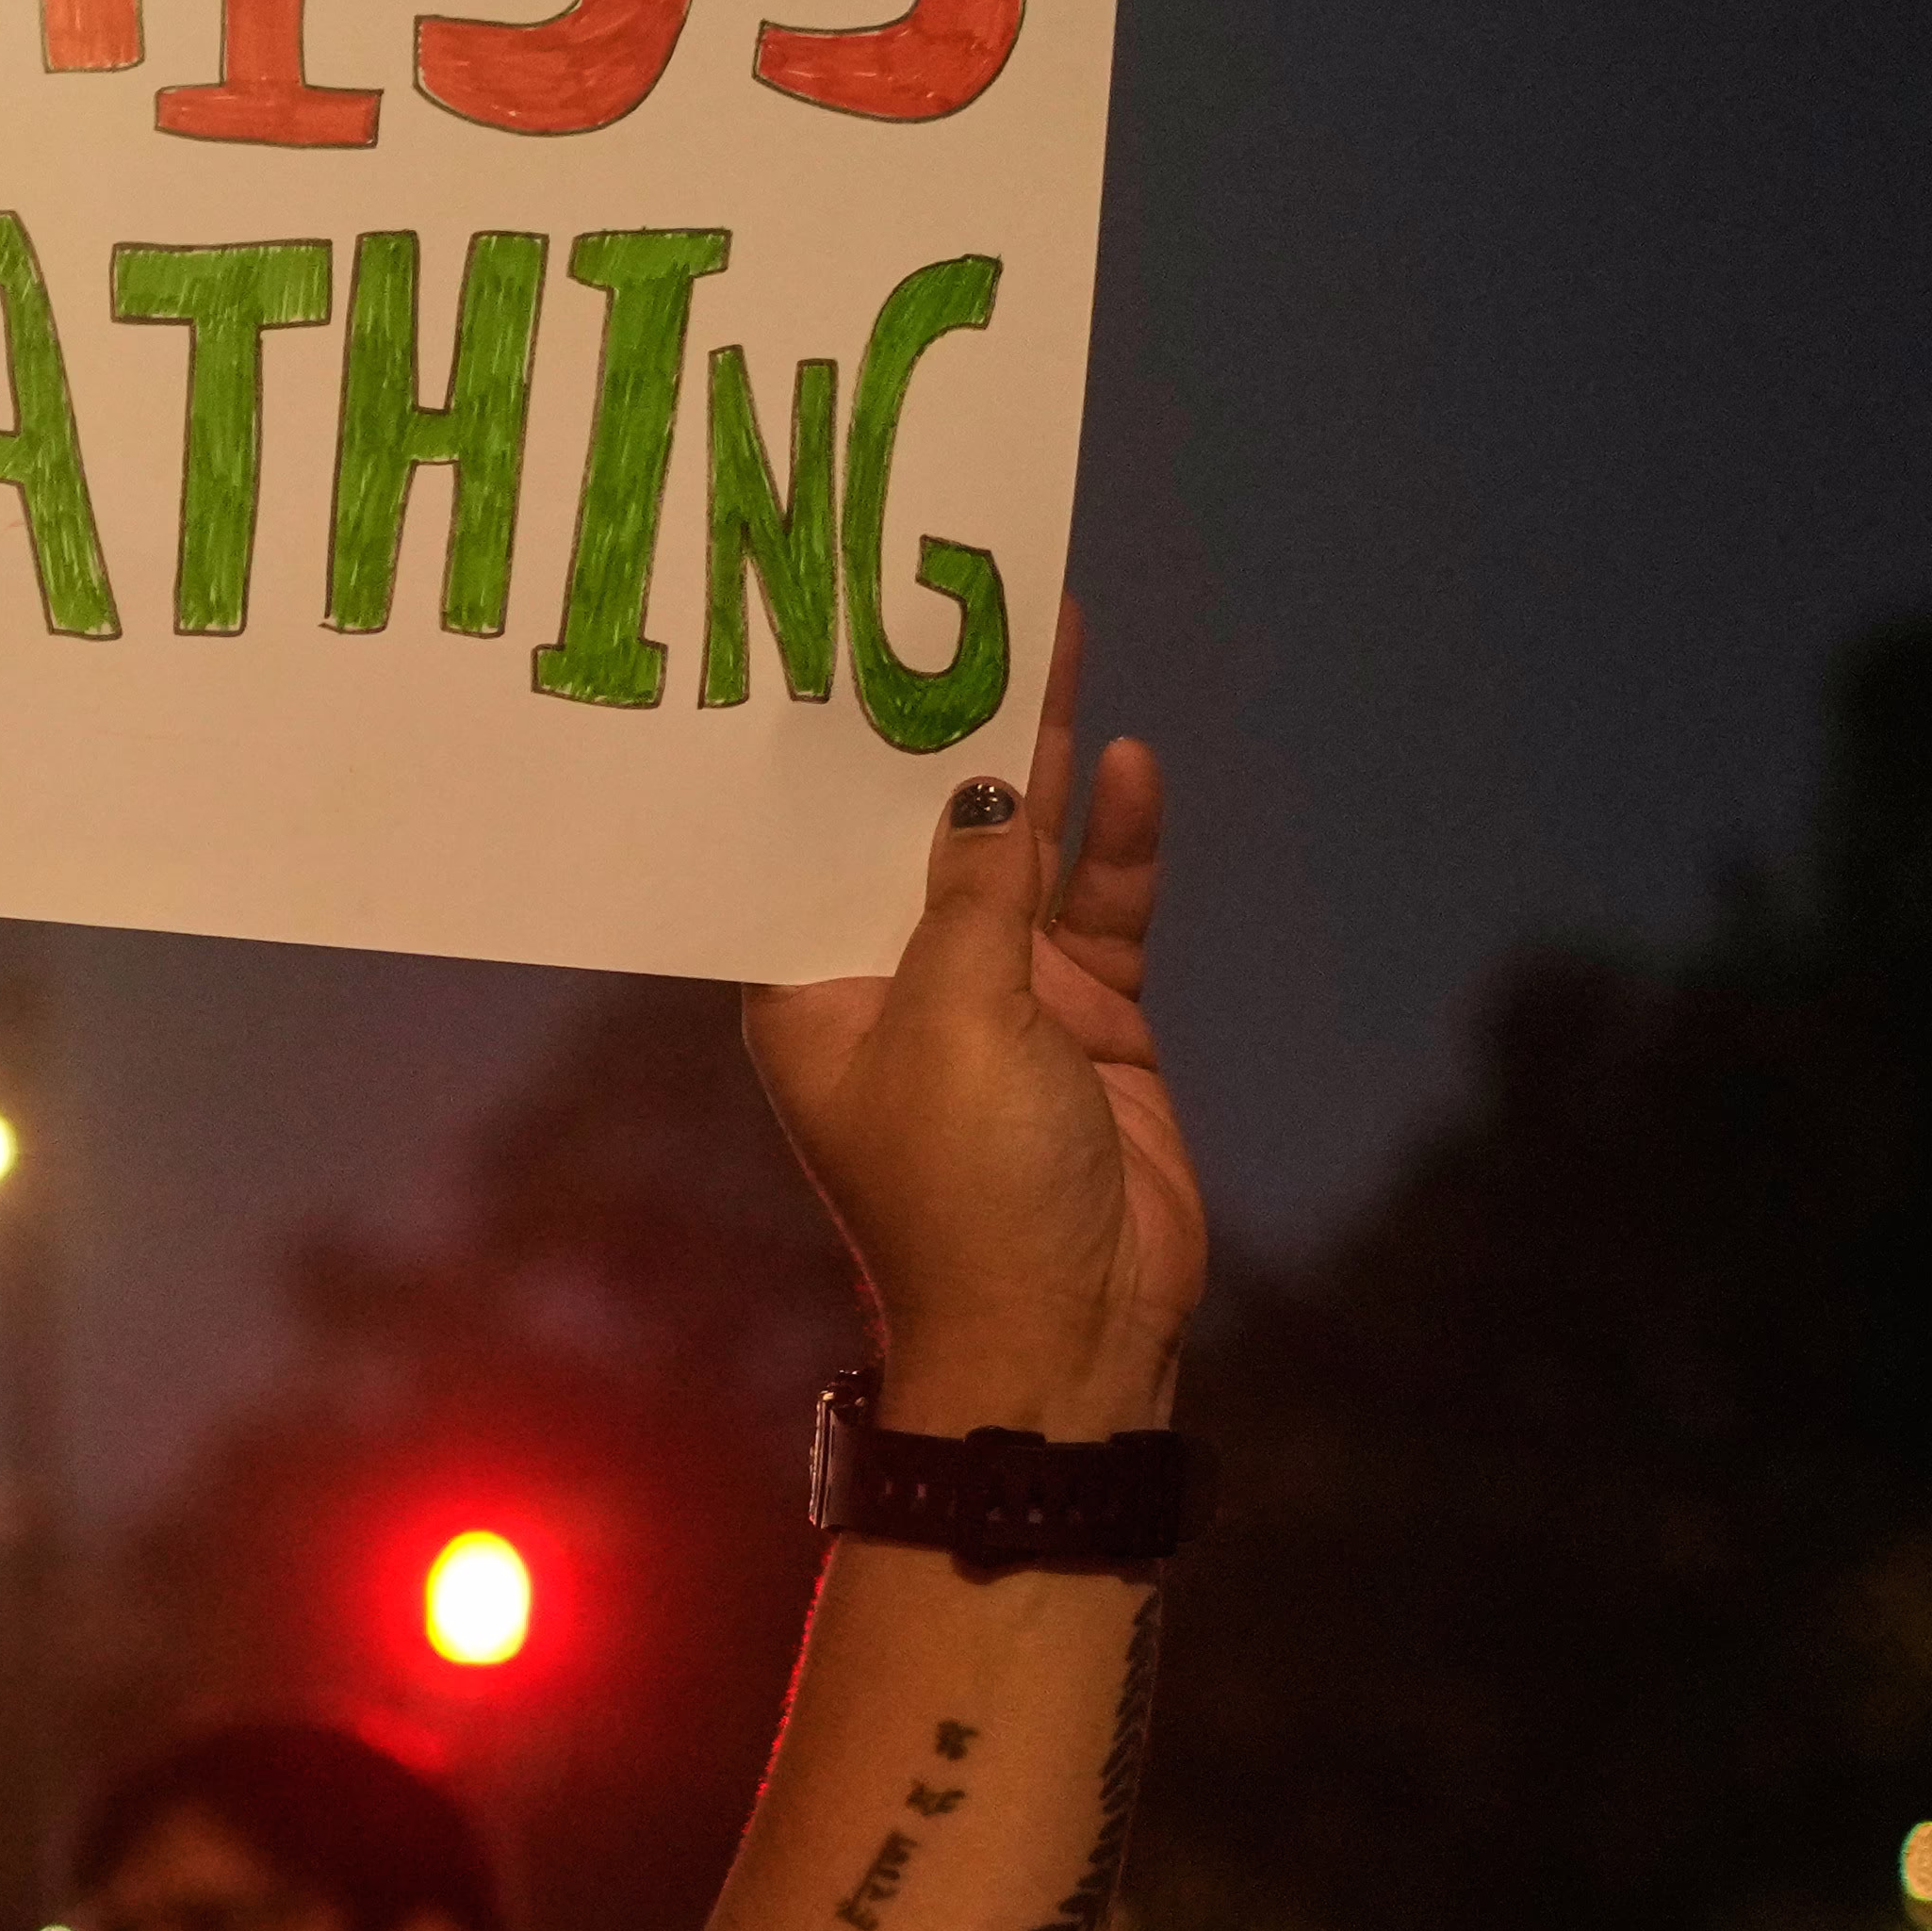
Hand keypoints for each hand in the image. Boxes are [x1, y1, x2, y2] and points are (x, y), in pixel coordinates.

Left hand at [737, 656, 1196, 1439]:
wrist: (1071, 1328)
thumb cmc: (969, 1192)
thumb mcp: (958, 1024)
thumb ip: (972, 899)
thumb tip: (978, 795)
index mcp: (811, 988)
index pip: (805, 844)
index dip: (824, 756)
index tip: (835, 652)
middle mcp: (893, 979)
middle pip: (917, 826)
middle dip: (940, 729)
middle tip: (962, 602)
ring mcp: (996, 995)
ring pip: (1018, 848)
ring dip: (1036, 757)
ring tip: (1051, 635)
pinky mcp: (1085, 1019)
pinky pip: (1100, 905)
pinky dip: (1116, 841)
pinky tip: (1126, 765)